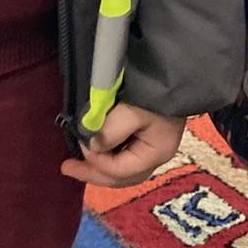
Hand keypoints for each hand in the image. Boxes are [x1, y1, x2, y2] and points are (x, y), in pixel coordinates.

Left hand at [60, 103, 185, 188]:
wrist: (180, 70)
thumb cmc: (157, 91)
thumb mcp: (132, 110)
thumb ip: (110, 131)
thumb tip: (92, 146)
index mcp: (155, 153)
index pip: (120, 170)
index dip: (97, 162)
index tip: (80, 144)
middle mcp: (157, 156)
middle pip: (122, 176)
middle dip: (94, 173)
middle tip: (67, 168)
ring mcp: (154, 147)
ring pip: (124, 169)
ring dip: (100, 167)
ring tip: (77, 164)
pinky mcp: (150, 136)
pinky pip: (125, 156)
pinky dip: (108, 157)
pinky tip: (95, 150)